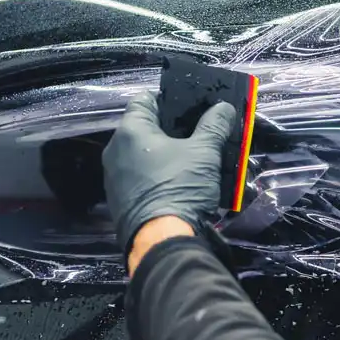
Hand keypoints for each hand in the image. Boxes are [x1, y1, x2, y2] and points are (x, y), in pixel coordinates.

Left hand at [102, 92, 236, 254]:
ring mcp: (115, 177)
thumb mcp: (204, 153)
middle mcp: (115, 150)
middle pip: (146, 128)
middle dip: (172, 130)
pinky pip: (142, 178)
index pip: (146, 99)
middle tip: (199, 134)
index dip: (170, 99)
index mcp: (131, 131)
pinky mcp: (120, 200)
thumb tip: (224, 107)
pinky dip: (159, 176)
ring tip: (194, 159)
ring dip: (166, 155)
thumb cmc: (180, 187)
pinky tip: (180, 183)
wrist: (162, 240)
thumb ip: (214, 125)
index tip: (192, 107)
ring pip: (144, 155)